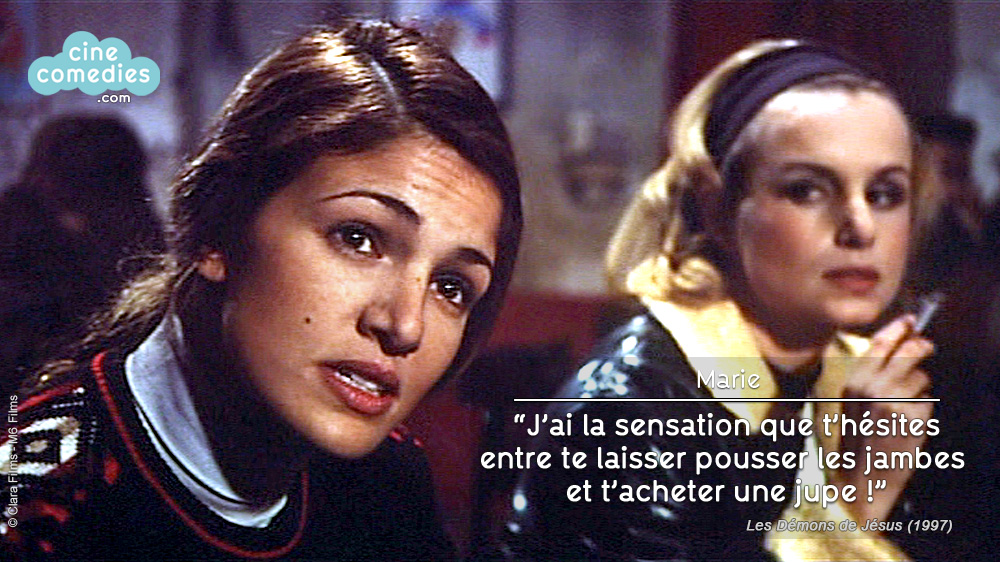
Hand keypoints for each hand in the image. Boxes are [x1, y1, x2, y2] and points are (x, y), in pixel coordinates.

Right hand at [834, 315, 933, 522]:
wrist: (862, 477)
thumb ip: (868, 377)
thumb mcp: (852, 403)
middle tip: (927, 346)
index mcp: (854, 382)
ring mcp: (894, 400)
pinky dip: (923, 408)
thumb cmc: (857, 441)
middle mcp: (872, 386)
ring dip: (920, 385)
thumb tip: (894, 348)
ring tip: (907, 404)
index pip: (879, 345)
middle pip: (907, 351)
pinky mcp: (913, 415)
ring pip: (921, 376)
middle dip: (922, 345)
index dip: (897, 328)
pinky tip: (909, 423)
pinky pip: (927, 400)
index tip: (910, 320)